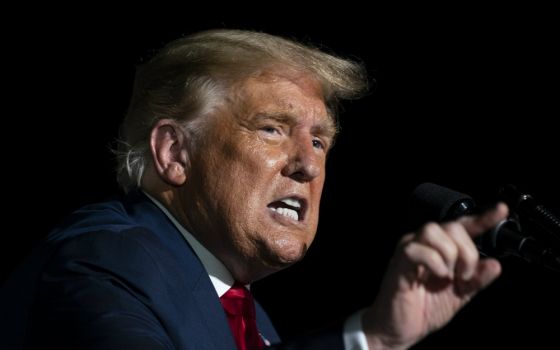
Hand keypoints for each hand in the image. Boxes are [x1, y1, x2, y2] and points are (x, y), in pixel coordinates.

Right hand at [362, 203, 508, 349]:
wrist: (401, 330)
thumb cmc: (425, 309)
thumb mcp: (461, 295)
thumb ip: (477, 280)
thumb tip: (495, 265)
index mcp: (441, 249)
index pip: (463, 226)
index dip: (483, 217)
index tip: (501, 210)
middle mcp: (425, 244)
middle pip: (451, 226)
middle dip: (467, 251)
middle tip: (465, 275)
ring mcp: (410, 249)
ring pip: (433, 230)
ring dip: (449, 254)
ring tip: (449, 276)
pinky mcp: (399, 261)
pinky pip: (417, 249)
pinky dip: (434, 262)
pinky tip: (438, 276)